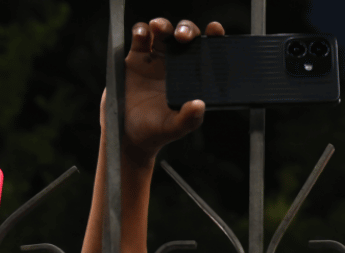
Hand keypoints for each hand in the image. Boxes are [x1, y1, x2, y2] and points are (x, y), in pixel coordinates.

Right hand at [109, 19, 223, 164]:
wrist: (129, 135)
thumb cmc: (157, 131)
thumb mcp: (175, 128)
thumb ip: (188, 118)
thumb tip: (200, 105)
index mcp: (193, 76)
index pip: (207, 51)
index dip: (213, 37)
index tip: (215, 30)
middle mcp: (177, 64)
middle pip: (184, 35)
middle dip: (186, 29)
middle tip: (183, 36)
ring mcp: (156, 59)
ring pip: (162, 32)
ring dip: (162, 25)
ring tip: (159, 28)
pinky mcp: (136, 58)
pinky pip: (140, 37)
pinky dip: (140, 31)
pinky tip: (142, 36)